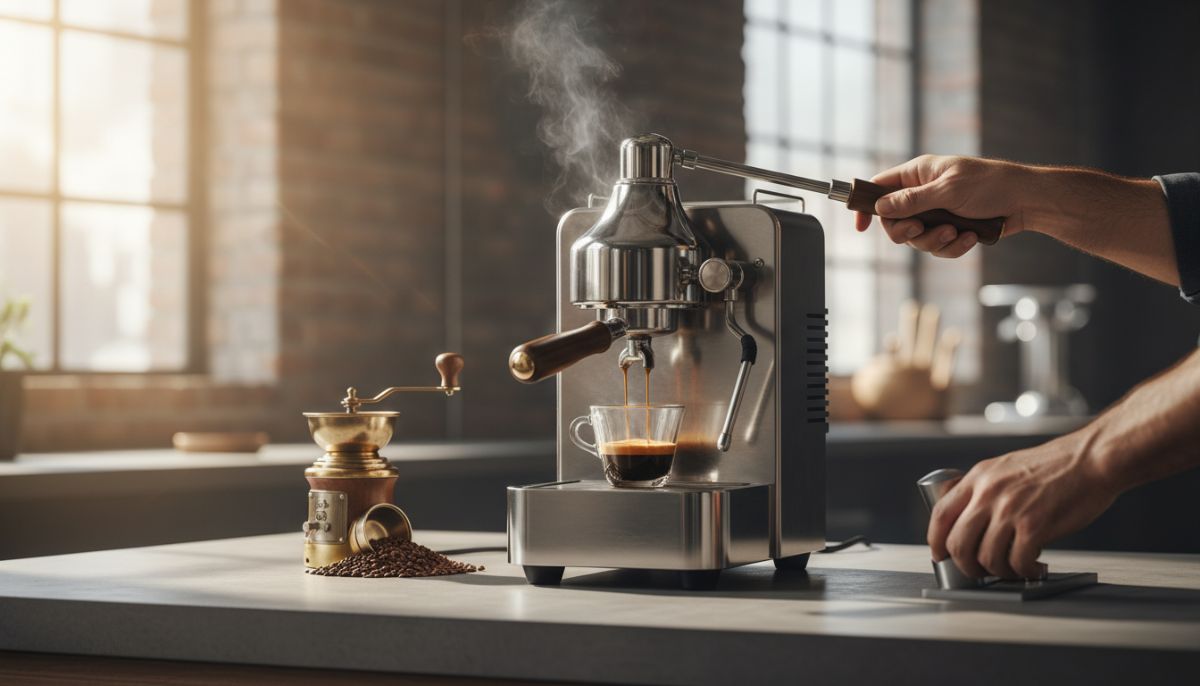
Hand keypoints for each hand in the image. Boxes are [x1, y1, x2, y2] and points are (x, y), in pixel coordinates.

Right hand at [854, 155, 1031, 257]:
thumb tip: (881, 207)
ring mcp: (937, 213)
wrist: (1026, 202)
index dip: (866, 205)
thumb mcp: (948, 190)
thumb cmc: (990, 185)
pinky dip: (953, 247)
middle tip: (920, 230)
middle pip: (894, 220)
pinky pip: (939, 248)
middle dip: (907, 232)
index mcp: (918, 173)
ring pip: (917, 239)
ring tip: (956, 232)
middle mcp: (923, 193)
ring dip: (935, 241)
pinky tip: (970, 237)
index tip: (860, 226)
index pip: (880, 187)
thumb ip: (912, 200)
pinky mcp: (951, 230)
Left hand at [927, 433, 1119, 578]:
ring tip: (1013, 570)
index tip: (941, 555)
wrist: (1092, 460)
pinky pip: (1016, 562)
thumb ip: (984, 489)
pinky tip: (1035, 567)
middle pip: (957, 543)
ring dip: (998, 572)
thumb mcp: (1005, 467)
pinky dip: (1024, 572)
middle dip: (966, 566)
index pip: (940, 515)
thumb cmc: (1055, 466)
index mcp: (978, 478)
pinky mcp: (1035, 526)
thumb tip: (969, 518)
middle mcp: (988, 493)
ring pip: (985, 558)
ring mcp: (1010, 510)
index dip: (936, 541)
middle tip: (981, 572)